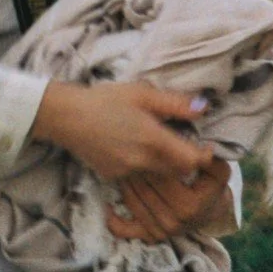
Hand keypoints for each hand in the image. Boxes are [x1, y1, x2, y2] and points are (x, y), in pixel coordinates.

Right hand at [31, 81, 214, 182]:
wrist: (66, 117)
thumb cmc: (105, 100)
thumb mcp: (142, 94)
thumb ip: (175, 104)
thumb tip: (203, 108)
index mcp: (154, 141)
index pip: (192, 161)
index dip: (204, 155)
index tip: (206, 145)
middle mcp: (143, 162)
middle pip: (178, 171)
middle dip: (185, 160)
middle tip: (183, 142)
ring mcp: (127, 172)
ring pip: (158, 175)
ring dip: (165, 164)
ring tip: (156, 143)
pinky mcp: (113, 177)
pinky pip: (138, 175)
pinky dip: (144, 166)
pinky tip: (133, 148)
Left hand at [107, 158, 233, 242]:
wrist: (211, 212)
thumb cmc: (211, 186)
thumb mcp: (218, 171)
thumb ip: (210, 160)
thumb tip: (205, 150)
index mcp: (189, 205)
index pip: (162, 177)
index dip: (152, 160)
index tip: (144, 145)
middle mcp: (173, 221)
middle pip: (145, 189)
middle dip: (135, 169)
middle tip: (127, 152)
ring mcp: (161, 231)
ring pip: (134, 203)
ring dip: (125, 184)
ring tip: (121, 167)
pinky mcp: (152, 237)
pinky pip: (127, 231)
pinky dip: (115, 221)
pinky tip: (108, 207)